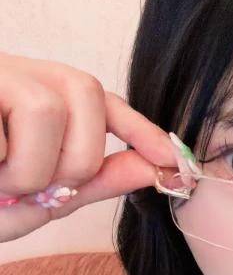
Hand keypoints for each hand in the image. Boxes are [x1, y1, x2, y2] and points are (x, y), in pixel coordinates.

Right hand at [0, 51, 177, 242]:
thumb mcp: (39, 198)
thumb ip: (93, 182)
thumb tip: (153, 169)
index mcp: (39, 99)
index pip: (101, 100)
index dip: (140, 127)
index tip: (173, 159)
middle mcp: (19, 76)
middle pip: (86, 94)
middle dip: (77, 159)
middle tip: (35, 188)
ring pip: (47, 109)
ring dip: (28, 169)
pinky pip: (2, 126)